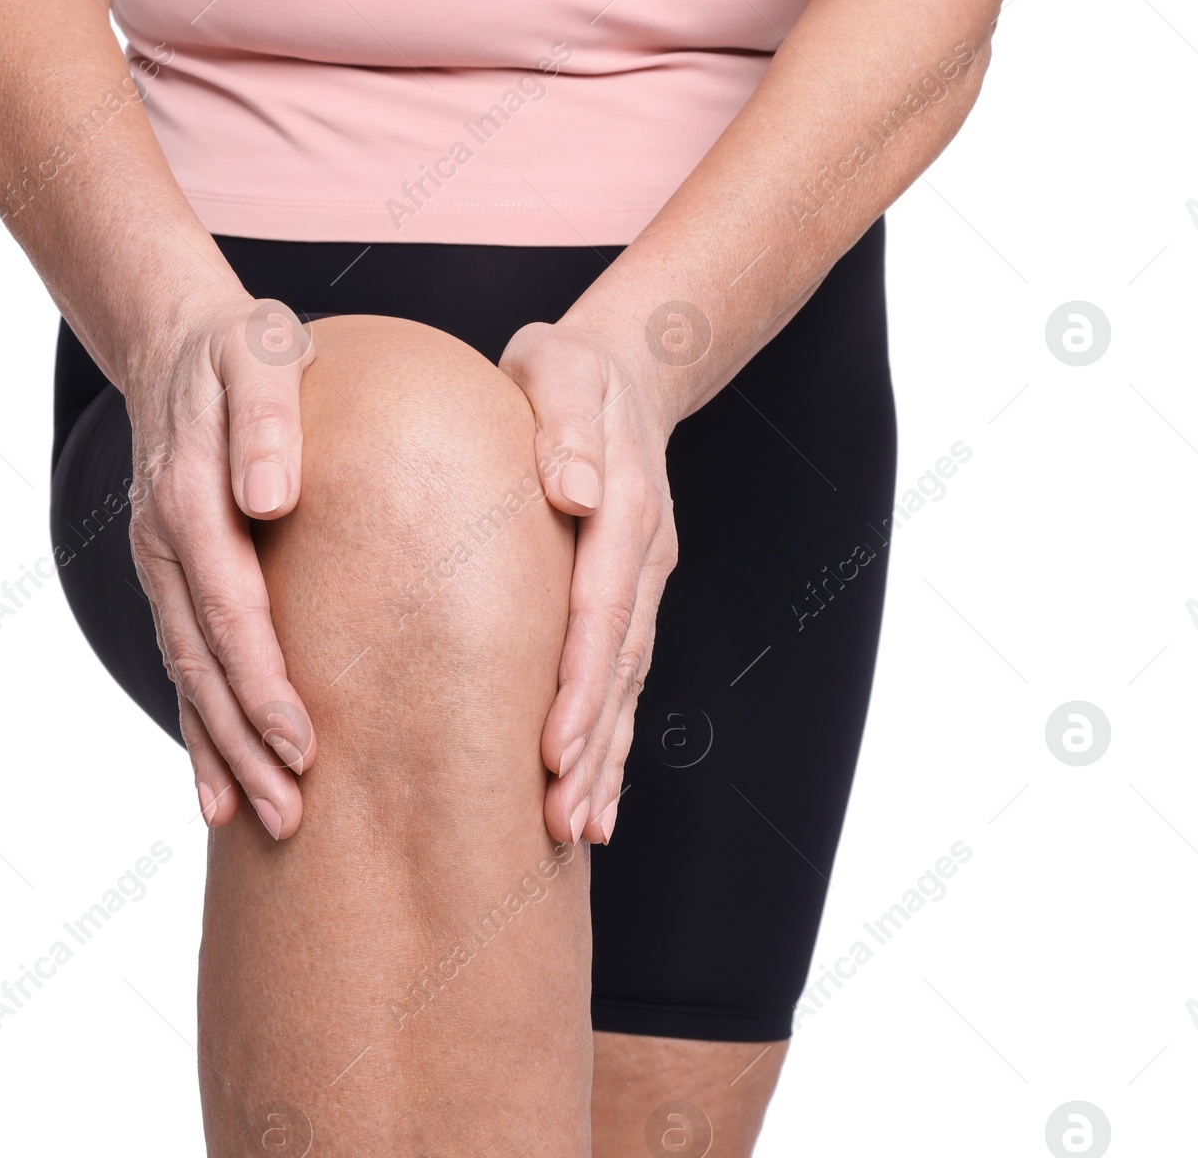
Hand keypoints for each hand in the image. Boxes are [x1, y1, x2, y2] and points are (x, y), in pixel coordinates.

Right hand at [123, 294, 318, 838]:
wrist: (178, 342)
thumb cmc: (241, 350)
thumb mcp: (262, 352)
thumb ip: (268, 420)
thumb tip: (270, 501)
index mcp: (191, 499)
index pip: (230, 608)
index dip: (263, 681)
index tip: (302, 744)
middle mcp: (165, 544)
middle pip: (204, 662)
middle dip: (245, 743)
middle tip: (291, 816)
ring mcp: (161, 567)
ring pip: (189, 675)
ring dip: (221, 753)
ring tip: (261, 821)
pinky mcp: (172, 579)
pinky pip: (182, 662)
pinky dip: (198, 729)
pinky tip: (216, 790)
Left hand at [499, 320, 679, 846]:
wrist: (623, 370)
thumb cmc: (566, 371)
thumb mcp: (556, 370)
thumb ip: (564, 424)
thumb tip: (572, 491)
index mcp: (625, 505)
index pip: (602, 608)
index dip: (580, 683)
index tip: (554, 748)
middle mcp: (643, 555)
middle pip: (620, 663)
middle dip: (594, 745)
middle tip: (562, 818)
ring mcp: (643, 581)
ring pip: (627, 682)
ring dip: (607, 757)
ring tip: (580, 828)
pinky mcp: (630, 597)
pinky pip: (623, 674)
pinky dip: (612, 736)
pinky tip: (594, 795)